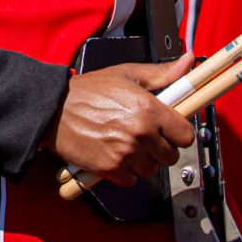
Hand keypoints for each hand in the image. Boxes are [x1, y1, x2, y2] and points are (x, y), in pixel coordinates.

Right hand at [45, 56, 195, 186]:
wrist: (54, 109)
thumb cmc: (88, 90)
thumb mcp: (126, 74)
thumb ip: (161, 73)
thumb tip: (187, 62)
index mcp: (149, 109)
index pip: (186, 136)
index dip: (179, 133)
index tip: (170, 131)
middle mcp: (141, 134)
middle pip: (171, 156)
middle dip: (161, 148)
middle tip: (145, 136)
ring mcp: (126, 154)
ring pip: (151, 170)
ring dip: (143, 161)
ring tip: (126, 144)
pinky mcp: (110, 169)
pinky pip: (132, 180)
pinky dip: (125, 172)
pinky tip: (114, 154)